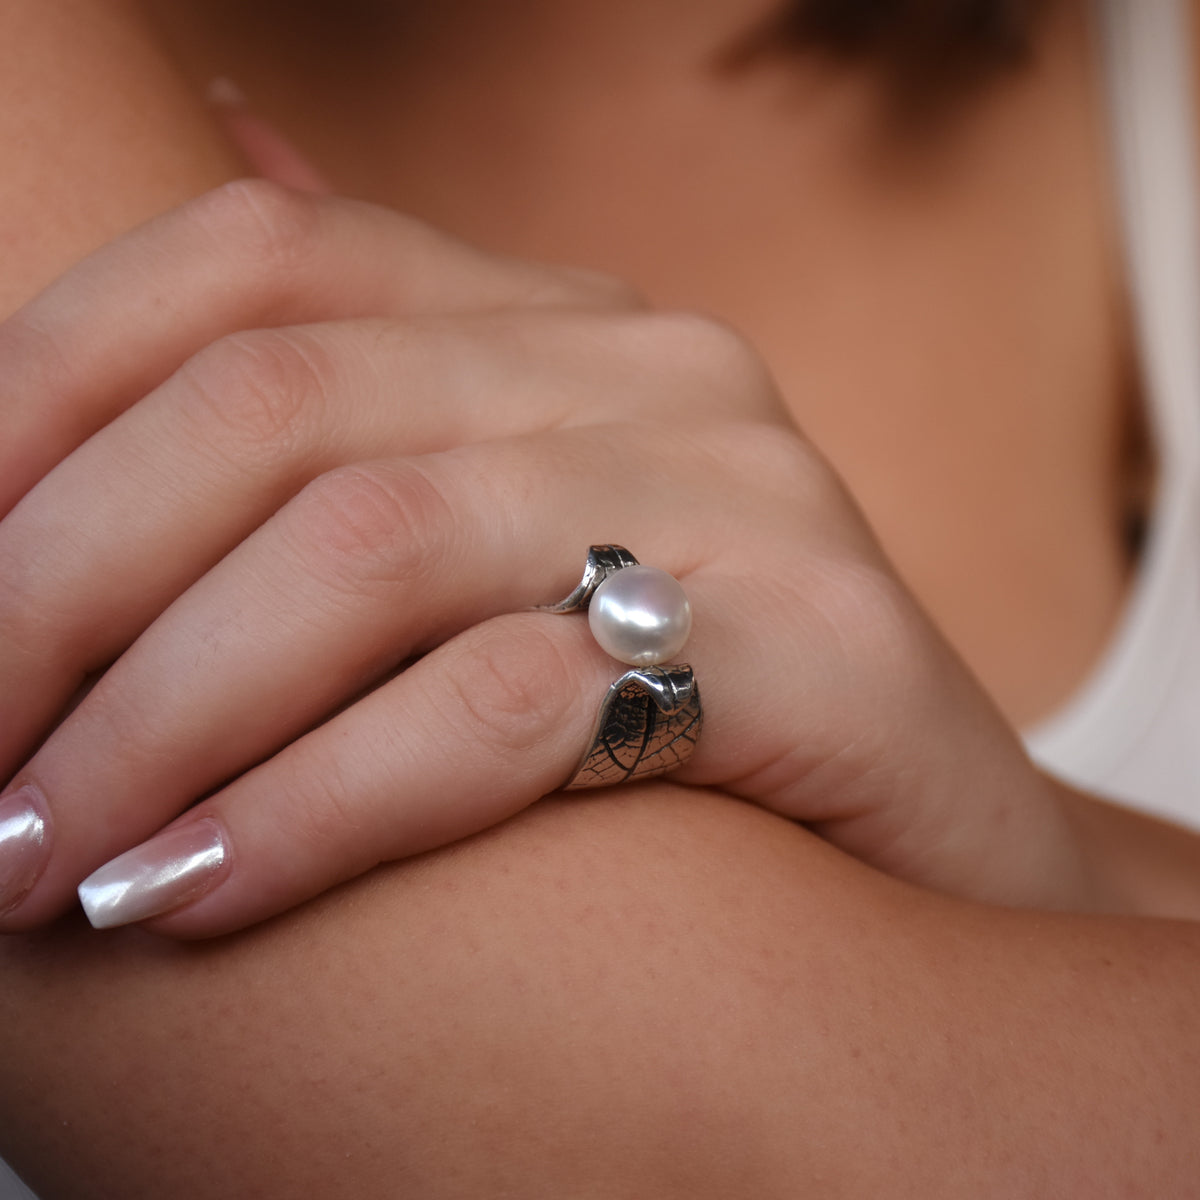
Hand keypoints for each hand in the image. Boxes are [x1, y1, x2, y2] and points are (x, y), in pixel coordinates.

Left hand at [0, 181, 1093, 936]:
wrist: (927, 835)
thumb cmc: (686, 713)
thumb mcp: (522, 541)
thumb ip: (386, 389)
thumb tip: (223, 153)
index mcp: (551, 320)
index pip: (250, 276)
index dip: (40, 410)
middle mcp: (642, 365)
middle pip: (276, 412)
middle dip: (58, 594)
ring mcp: (737, 483)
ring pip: (373, 545)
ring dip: (160, 720)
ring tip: (41, 863)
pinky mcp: (811, 635)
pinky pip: (509, 699)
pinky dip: (320, 804)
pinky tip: (196, 895)